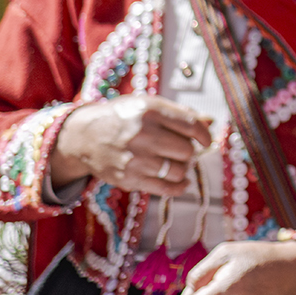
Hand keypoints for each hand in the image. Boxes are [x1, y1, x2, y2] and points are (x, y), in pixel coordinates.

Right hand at [51, 95, 212, 196]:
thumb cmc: (122, 118)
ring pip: (179, 171)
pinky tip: (182, 182)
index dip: (205, 135)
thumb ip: (180, 113)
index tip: (206, 141)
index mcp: (151, 111)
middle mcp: (143, 135)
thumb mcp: (149, 105)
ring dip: (183, 168)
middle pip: (186, 150)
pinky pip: (166, 189)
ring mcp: (136, 159)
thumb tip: (210, 121)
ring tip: (176, 163)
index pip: (191, 125)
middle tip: (182, 150)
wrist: (85, 136)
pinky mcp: (129, 179)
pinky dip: (179, 187)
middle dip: (189, 151)